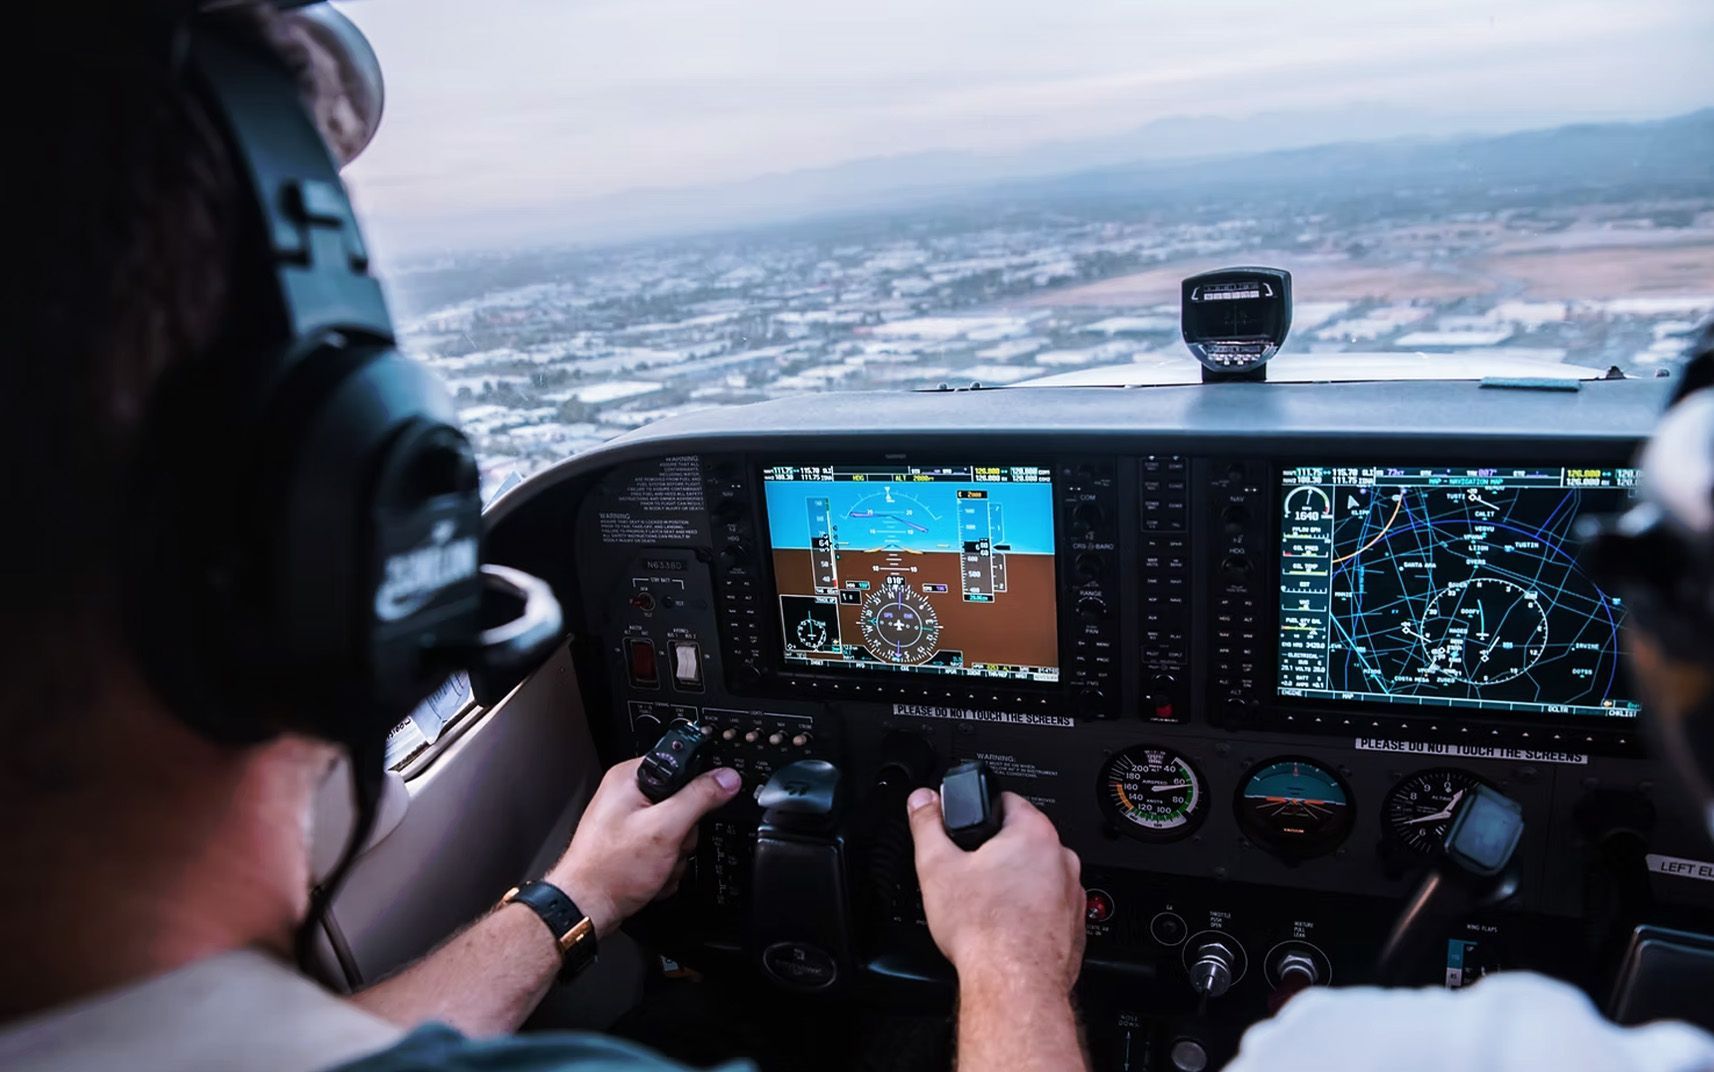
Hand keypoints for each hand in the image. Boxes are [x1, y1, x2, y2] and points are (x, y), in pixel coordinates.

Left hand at [547, 758, 742, 936]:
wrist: (586, 908)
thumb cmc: (609, 869)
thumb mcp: (665, 828)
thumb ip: (699, 798)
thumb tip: (726, 778)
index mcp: (631, 777)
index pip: (680, 765)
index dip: (696, 787)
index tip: (698, 807)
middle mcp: (628, 796)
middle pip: (684, 804)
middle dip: (683, 833)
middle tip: (668, 845)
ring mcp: (631, 823)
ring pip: (678, 832)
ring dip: (675, 855)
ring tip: (656, 865)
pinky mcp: (633, 846)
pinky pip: (666, 850)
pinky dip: (664, 867)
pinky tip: (650, 875)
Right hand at [906, 787, 1085, 996]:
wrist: (1013, 984)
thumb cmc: (985, 930)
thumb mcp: (937, 867)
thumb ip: (927, 824)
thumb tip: (922, 801)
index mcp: (1034, 833)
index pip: (1006, 800)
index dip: (979, 813)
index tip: (966, 831)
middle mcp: (1062, 859)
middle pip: (1022, 841)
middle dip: (995, 854)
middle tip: (970, 875)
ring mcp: (1073, 894)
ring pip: (1037, 876)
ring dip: (1015, 884)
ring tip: (987, 906)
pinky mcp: (1075, 926)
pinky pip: (1049, 908)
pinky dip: (1030, 914)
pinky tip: (1006, 928)